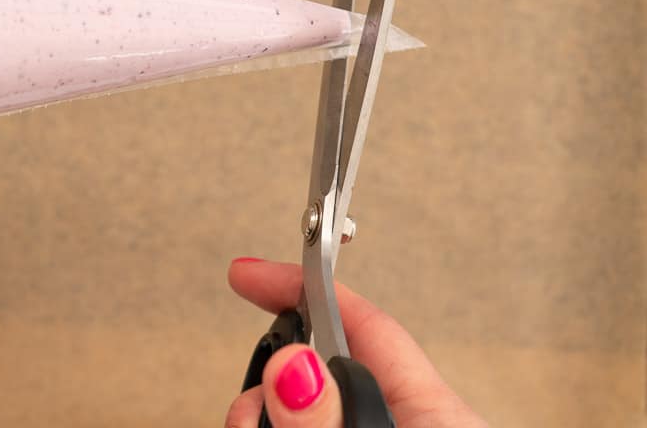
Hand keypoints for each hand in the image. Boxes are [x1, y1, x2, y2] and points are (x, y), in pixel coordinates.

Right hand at [225, 259, 487, 427]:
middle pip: (322, 366)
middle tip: (246, 408)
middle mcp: (408, 422)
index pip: (364, 322)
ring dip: (266, 417)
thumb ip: (334, 416)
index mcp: (439, 415)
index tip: (248, 272)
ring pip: (303, 407)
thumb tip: (292, 367)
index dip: (299, 286)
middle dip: (271, 376)